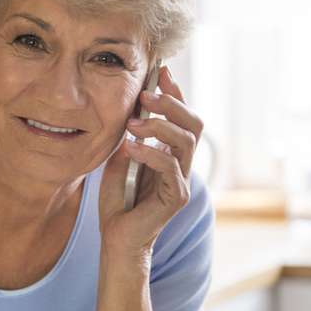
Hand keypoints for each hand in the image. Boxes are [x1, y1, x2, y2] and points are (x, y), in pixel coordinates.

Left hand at [98, 65, 203, 261]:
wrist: (117, 238)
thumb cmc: (118, 202)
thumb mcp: (119, 159)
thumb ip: (129, 137)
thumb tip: (132, 110)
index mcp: (171, 153)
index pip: (182, 116)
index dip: (175, 92)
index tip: (159, 72)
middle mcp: (182, 164)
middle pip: (194, 123)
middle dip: (172, 104)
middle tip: (145, 96)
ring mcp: (182, 180)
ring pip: (186, 141)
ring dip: (160, 126)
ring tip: (133, 124)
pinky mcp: (176, 197)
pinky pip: (170, 166)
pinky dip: (150, 153)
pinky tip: (130, 148)